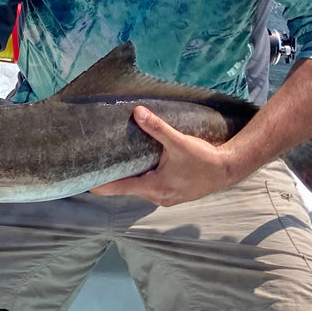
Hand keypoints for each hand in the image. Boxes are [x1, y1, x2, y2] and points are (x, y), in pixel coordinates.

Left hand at [90, 106, 242, 205]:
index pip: (119, 188)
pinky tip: (140, 166)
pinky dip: (142, 179)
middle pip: (127, 188)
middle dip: (113, 177)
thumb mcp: (179, 141)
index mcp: (154, 187)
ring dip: (129, 178)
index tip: (84, 183)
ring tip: (114, 163)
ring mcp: (165, 198)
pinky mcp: (173, 194)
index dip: (100, 185)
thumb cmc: (204, 158)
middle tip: (96, 164)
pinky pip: (150, 188)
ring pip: (139, 188)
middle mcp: (157, 197)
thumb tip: (137, 112)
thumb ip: (157, 128)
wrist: (228, 170)